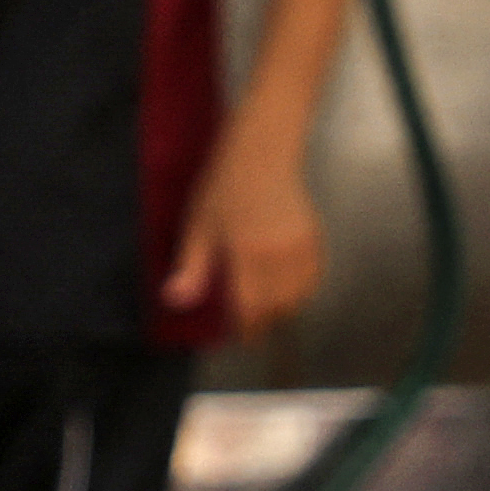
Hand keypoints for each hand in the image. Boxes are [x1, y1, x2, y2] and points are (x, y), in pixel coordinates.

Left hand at [165, 150, 324, 334]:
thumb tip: (175, 301)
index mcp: (246, 253)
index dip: (247, 329)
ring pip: (298, 297)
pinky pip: (312, 279)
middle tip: (252, 324)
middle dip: (265, 321)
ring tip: (268, 307)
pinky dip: (301, 290)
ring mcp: (300, 248)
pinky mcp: (314, 240)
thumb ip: (190, 267)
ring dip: (284, 308)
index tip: (241, 337)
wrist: (262, 153)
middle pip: (277, 308)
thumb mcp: (198, 225)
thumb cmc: (223, 186)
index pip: (251, 308)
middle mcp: (277, 255)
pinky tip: (286, 287)